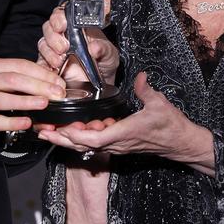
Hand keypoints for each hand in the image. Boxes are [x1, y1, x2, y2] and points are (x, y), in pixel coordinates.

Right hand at [0, 58, 65, 134]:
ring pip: (4, 97)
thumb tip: (37, 81)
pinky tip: (25, 123)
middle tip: (59, 93)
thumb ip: (4, 75)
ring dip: (27, 99)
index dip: (41, 73)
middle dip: (40, 85)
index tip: (59, 81)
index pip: (19, 65)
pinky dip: (11, 121)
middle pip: (14, 78)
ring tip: (46, 103)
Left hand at [37, 72, 214, 175]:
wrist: (180, 143)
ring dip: (67, 139)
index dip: (76, 135)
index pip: (95, 139)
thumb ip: (145, 89)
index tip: (61, 128)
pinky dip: (80, 137)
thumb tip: (140, 76)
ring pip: (86, 146)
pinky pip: (94, 144)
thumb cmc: (171, 125)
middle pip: (83, 146)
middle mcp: (117, 143)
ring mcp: (117, 146)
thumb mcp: (159, 103)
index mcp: (125, 133)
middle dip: (62, 139)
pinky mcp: (118, 145)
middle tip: (43, 131)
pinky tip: (69, 130)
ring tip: (49, 131)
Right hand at [38, 3, 119, 83]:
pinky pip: (40, 61)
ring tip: (60, 60)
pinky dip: (45, 64)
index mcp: (78, 27)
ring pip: (43, 43)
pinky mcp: (48, 64)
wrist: (99, 83)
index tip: (63, 24)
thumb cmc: (104, 63)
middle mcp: (64, 36)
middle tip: (64, 46)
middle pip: (49, 26)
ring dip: (50, 51)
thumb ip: (104, 49)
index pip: (63, 14)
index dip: (60, 16)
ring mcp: (54, 49)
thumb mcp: (110, 54)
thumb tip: (94, 47)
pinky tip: (54, 69)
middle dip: (54, 35)